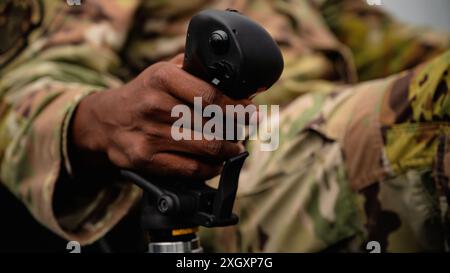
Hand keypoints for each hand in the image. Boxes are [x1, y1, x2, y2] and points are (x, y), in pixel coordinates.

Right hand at [70, 56, 251, 179]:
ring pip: (206, 148)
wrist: (105, 120)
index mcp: (162, 78)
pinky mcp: (145, 158)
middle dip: (237, 130)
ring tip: (234, 148)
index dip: (237, 108)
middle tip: (245, 131)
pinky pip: (190, 168)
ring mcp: (149, 133)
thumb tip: (237, 83)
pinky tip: (216, 163)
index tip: (251, 113)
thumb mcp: (164, 71)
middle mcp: (155, 105)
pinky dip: (211, 168)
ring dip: (228, 151)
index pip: (211, 96)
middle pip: (213, 124)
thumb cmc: (144, 94)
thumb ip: (196, 71)